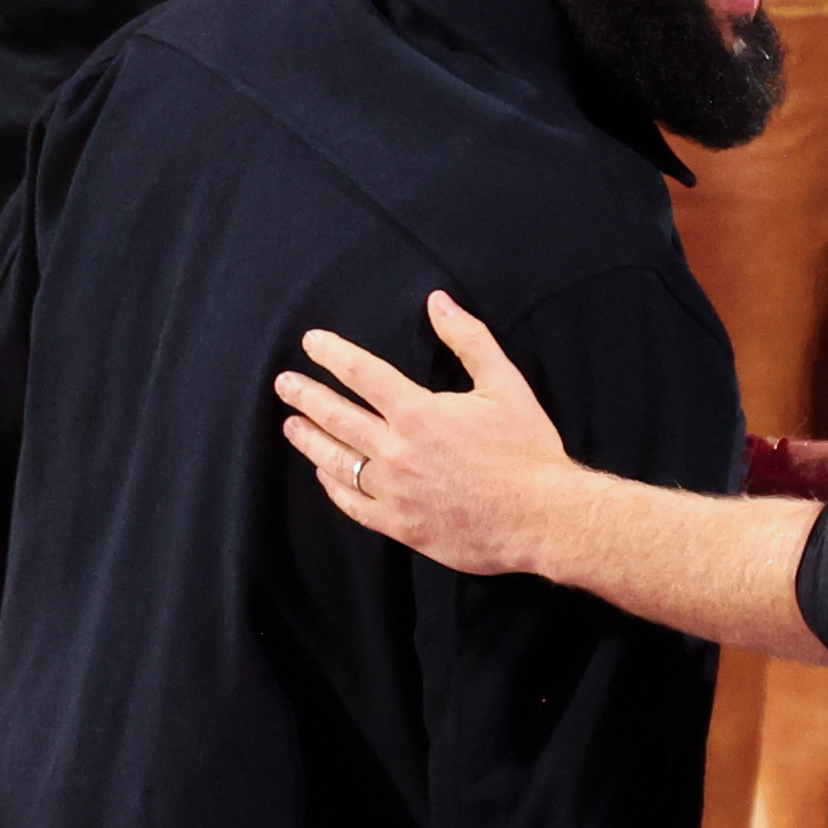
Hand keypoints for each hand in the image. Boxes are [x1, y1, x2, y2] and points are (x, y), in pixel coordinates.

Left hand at [277, 290, 570, 572]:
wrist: (542, 516)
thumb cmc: (527, 450)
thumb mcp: (505, 385)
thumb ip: (468, 340)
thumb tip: (439, 302)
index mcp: (419, 413)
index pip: (361, 374)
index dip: (332, 354)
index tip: (311, 343)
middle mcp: (398, 451)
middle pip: (338, 417)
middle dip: (307, 397)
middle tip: (284, 385)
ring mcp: (396, 492)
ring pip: (338, 462)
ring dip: (311, 441)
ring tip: (292, 426)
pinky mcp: (402, 525)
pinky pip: (355, 505)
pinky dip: (335, 488)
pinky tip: (325, 476)